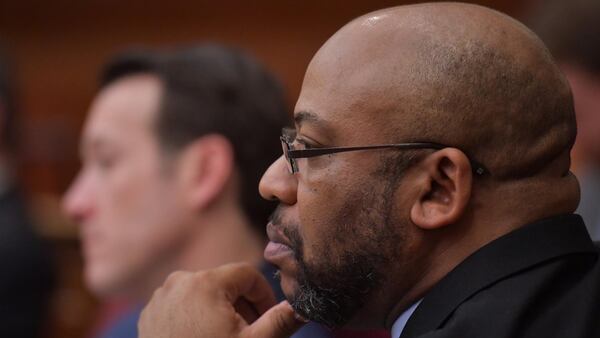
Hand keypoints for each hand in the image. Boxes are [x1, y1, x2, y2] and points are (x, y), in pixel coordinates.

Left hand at [138, 263, 306, 337]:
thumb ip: (280, 321)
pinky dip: (196, 317)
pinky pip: (181, 305)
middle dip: (242, 306)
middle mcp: (179, 281)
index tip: (268, 319)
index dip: (264, 296)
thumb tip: (304, 306)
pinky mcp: (148, 314)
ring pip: (203, 294)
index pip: (247, 274)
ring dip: (220, 311)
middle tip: (249, 334)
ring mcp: (160, 298)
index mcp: (205, 282)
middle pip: (224, 284)